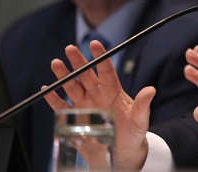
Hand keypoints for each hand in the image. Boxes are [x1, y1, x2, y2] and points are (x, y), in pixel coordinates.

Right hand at [43, 40, 154, 170]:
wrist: (122, 152)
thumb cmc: (133, 133)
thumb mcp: (141, 119)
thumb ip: (143, 105)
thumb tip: (151, 90)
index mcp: (113, 91)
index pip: (106, 70)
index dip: (100, 57)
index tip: (95, 44)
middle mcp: (97, 94)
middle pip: (86, 75)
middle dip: (78, 61)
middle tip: (70, 48)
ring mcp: (85, 105)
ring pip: (72, 86)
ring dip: (64, 75)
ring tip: (56, 63)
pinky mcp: (76, 118)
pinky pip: (62, 107)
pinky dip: (54, 99)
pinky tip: (47, 89)